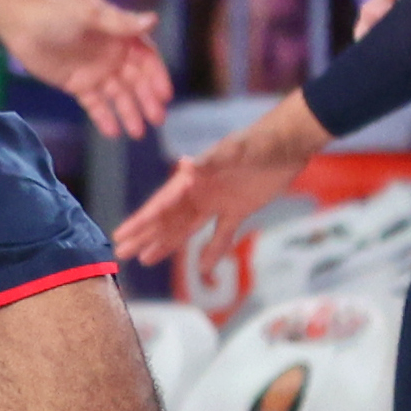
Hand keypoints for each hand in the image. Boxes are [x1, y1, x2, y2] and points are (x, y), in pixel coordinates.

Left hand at [0, 0, 172, 137]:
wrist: (19, 22)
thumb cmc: (55, 11)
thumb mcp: (90, 14)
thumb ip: (120, 22)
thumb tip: (154, 19)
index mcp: (119, 34)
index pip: (146, 58)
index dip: (156, 76)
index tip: (164, 95)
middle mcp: (111, 54)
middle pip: (135, 80)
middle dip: (147, 100)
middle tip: (157, 119)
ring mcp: (95, 71)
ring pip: (117, 96)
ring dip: (129, 113)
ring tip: (138, 133)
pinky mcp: (77, 85)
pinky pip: (94, 104)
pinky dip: (104, 117)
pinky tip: (113, 133)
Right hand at [108, 95, 325, 266]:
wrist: (289, 144)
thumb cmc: (260, 141)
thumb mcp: (236, 149)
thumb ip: (211, 159)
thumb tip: (184, 165)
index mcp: (194, 178)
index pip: (162, 203)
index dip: (141, 221)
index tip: (121, 235)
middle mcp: (200, 192)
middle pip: (167, 219)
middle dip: (145, 236)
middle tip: (121, 254)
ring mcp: (218, 202)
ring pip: (186, 228)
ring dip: (167, 244)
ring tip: (145, 260)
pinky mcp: (238, 209)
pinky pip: (221, 234)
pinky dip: (212, 251)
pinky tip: (203, 268)